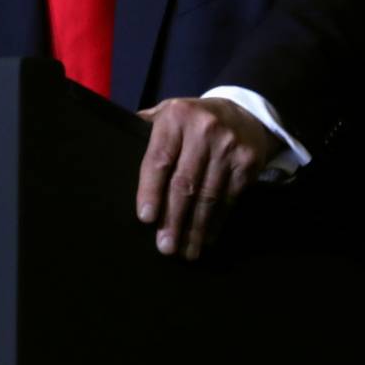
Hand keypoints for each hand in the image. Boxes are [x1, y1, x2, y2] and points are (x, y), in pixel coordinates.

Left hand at [135, 97, 276, 259]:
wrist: (242, 113)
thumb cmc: (192, 120)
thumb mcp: (167, 113)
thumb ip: (144, 128)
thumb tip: (115, 149)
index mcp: (175, 117)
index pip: (159, 158)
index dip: (151, 189)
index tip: (145, 217)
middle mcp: (203, 130)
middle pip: (184, 183)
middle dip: (173, 218)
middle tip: (165, 246)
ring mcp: (228, 146)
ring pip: (208, 196)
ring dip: (195, 228)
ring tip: (186, 251)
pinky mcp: (248, 162)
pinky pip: (229, 198)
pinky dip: (216, 221)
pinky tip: (206, 237)